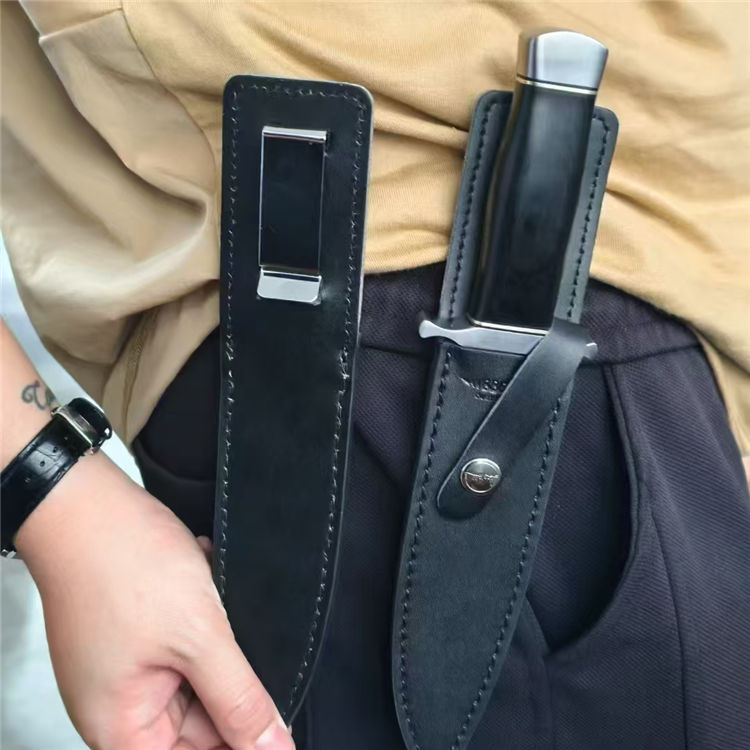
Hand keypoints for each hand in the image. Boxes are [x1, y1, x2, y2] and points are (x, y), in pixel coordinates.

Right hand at [16, 452, 293, 749]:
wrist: (90, 503)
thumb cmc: (123, 566)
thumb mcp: (199, 638)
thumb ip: (239, 699)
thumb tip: (273, 747)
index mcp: (124, 729)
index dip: (240, 741)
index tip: (276, 722)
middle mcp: (123, 706)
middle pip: (203, 722)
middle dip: (232, 679)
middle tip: (238, 640)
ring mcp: (131, 667)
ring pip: (201, 675)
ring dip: (219, 642)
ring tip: (213, 606)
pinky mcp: (141, 634)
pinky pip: (190, 642)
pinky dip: (207, 619)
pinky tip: (206, 587)